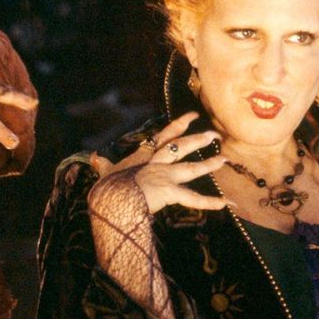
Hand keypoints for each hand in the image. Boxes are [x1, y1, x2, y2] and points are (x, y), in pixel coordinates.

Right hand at [91, 112, 228, 214]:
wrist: (109, 198)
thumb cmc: (107, 187)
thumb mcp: (105, 173)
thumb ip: (102, 165)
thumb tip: (93, 157)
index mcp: (143, 156)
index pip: (164, 136)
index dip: (179, 125)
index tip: (192, 115)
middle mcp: (156, 162)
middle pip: (181, 147)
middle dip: (198, 140)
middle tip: (214, 135)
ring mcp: (164, 176)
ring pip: (191, 168)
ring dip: (209, 164)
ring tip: (224, 160)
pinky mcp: (169, 191)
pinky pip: (193, 199)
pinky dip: (210, 202)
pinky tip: (225, 203)